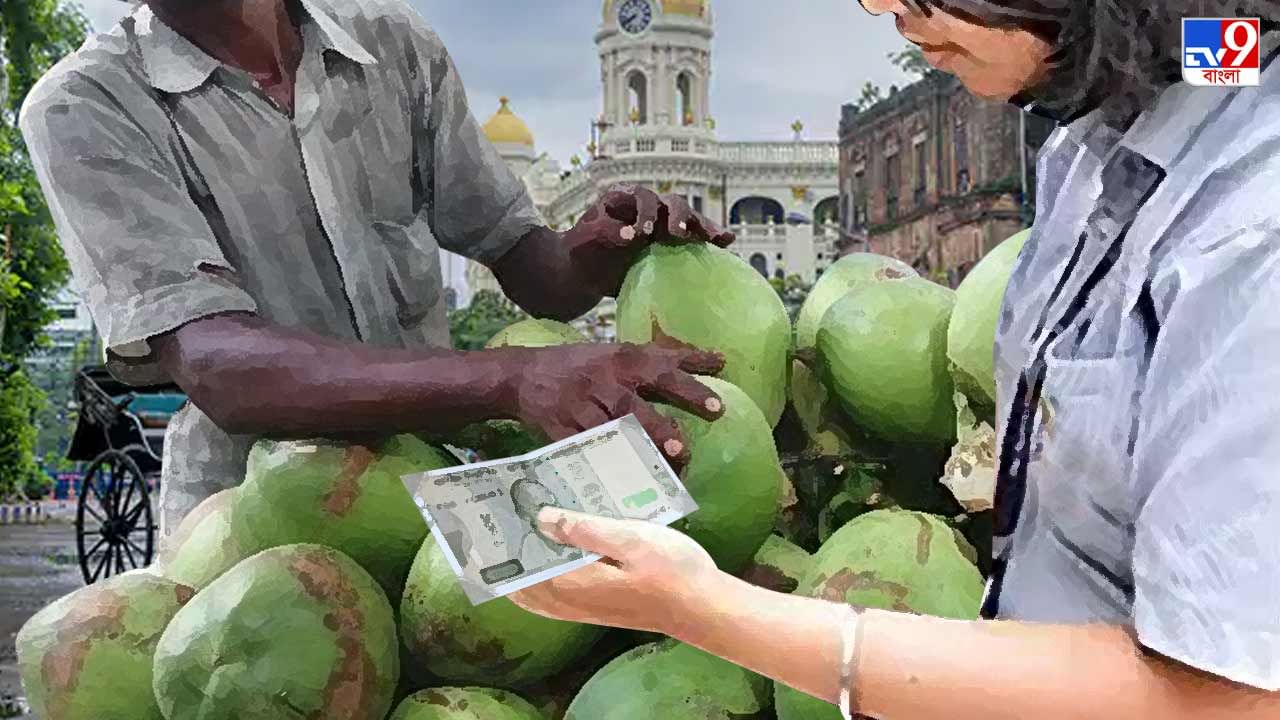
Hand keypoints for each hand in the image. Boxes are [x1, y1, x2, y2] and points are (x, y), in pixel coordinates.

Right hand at [498, 342, 723, 471]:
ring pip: (613, 428)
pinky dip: (602, 466)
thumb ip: (665, 358)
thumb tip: (718, 361)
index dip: (690, 382)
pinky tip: (622, 484)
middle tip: (691, 438)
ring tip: (667, 459)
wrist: (522, 375)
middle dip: (663, 421)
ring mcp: (580, 406)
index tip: (719, 400)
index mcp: (622, 360)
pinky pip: (583, 450)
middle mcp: (604, 381)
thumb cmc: (581, 365)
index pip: (662, 367)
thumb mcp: (620, 352)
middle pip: (637, 401)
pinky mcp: (560, 429)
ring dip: (641, 445)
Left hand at [509, 507, 722, 637]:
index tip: (481, 516)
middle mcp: (570, 602)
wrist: (703, 608)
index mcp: (574, 583)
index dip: (498, 542)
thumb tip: (541, 518)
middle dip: (502, 554)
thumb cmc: (672, 569)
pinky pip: (549, 599)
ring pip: (532, 593)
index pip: (520, 564)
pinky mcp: (594, 610)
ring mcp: (582, 610)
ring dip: (516, 567)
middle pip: (519, 582)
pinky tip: (540, 559)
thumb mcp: (630, 538)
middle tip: (490, 518)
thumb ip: (584, 529)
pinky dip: (534, 579)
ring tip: (508, 533)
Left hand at [564, 185, 734, 296]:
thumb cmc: (582, 251)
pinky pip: (693, 239)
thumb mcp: (587, 239)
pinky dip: (709, 239)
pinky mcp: (671, 245)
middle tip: (678, 233)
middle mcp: (649, 208)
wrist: (582, 272)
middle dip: (679, 217)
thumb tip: (632, 238)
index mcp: (627, 199)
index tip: (641, 234)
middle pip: (672, 204)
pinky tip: (727, 243)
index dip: (645, 213)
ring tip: (721, 239)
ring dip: (704, 227)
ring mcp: (663, 226)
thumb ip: (607, 234)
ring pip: (689, 220)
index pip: (643, 198)